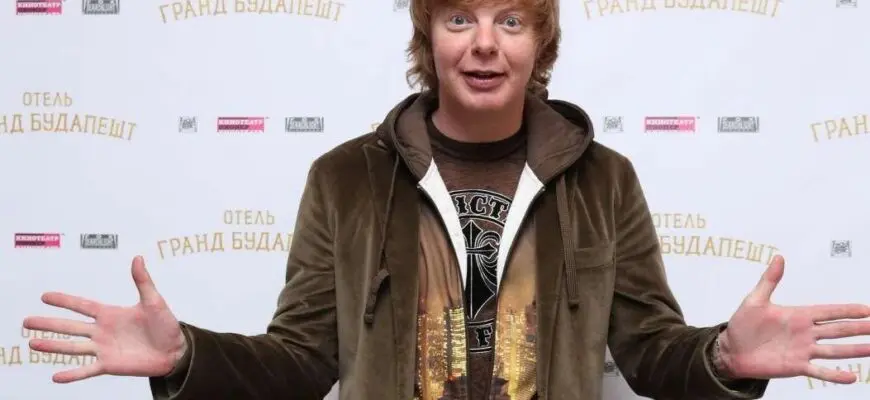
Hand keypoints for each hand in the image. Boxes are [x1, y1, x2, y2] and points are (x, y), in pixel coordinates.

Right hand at [22, 256, 186, 382]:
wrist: (175, 351)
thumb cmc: (166, 325)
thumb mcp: (154, 301)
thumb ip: (143, 281)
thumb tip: (138, 258)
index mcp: (111, 314)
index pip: (82, 305)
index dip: (64, 301)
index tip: (45, 296)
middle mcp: (103, 331)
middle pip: (70, 326)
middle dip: (48, 323)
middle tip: (26, 321)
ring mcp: (104, 348)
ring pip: (73, 347)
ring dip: (53, 346)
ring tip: (33, 344)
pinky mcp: (109, 365)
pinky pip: (87, 370)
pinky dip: (72, 374)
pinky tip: (56, 377)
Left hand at [717, 255, 869, 382]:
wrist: (731, 350)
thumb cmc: (742, 325)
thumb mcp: (755, 300)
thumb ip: (769, 280)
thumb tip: (779, 257)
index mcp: (798, 316)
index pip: (829, 312)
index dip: (848, 311)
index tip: (867, 309)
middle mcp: (805, 333)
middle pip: (838, 330)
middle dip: (859, 328)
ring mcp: (803, 350)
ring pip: (835, 350)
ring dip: (854, 350)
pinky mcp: (796, 367)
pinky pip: (819, 372)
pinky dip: (835, 375)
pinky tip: (851, 377)